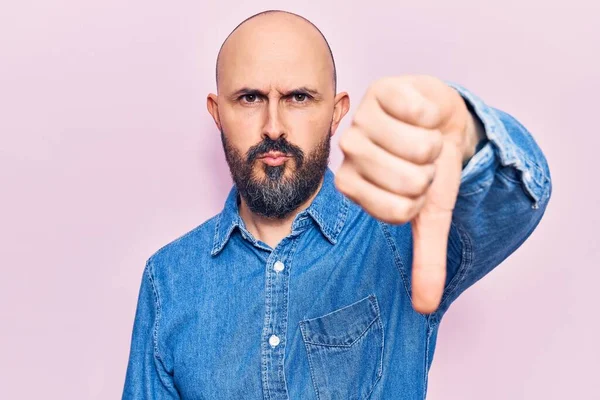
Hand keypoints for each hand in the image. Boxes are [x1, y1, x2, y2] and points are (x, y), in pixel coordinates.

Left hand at [334, 75, 476, 313]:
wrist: (443, 124)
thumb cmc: (430, 169)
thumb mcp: (431, 215)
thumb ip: (426, 258)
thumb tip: (425, 308)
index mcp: (352, 186)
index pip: (396, 211)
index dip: (419, 202)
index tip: (415, 189)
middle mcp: (349, 153)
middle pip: (406, 180)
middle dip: (429, 174)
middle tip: (421, 162)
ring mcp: (361, 119)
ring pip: (415, 147)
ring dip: (433, 146)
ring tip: (423, 138)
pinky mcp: (380, 89)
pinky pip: (417, 113)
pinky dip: (432, 118)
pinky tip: (421, 115)